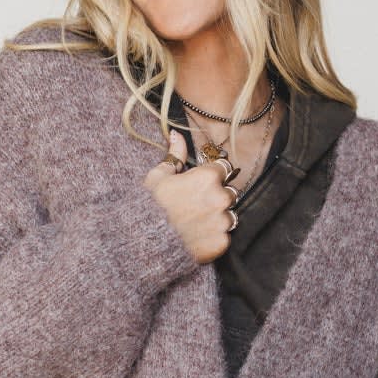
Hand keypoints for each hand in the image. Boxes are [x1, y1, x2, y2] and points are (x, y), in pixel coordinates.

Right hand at [143, 129, 238, 263]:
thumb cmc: (150, 207)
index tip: (205, 182)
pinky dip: (214, 238)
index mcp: (208, 177)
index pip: (225, 168)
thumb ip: (174, 155)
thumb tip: (177, 135)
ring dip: (218, 217)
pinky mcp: (221, 243)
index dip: (215, 174)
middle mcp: (221, 198)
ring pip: (230, 216)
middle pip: (230, 192)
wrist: (147, 243)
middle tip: (197, 205)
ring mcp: (222, 222)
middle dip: (218, 196)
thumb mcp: (158, 177)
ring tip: (198, 223)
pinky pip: (224, 237)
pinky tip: (198, 237)